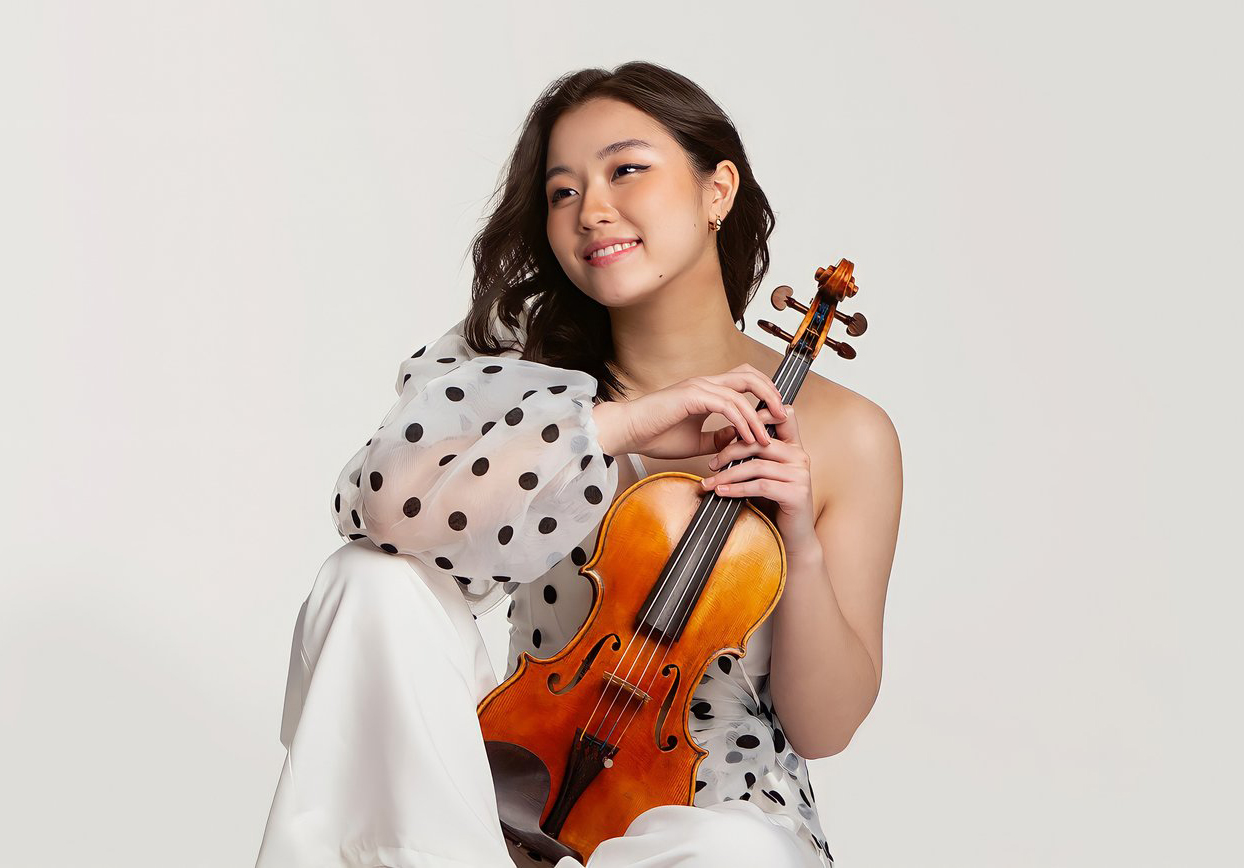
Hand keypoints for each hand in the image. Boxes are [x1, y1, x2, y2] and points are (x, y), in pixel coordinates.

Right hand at [608, 366, 788, 459]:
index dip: (763, 394)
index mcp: (706, 391)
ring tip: (767, 435)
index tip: (775, 416)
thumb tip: (738, 439)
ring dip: (758, 414)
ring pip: (741, 390)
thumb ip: (717, 438)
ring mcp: (699, 387)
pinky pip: (727, 404)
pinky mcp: (692, 395)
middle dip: (770, 392)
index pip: (743, 382)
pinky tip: (748, 437)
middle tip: (782, 415)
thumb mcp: (696, 441)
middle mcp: (705, 384)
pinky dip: (742, 420)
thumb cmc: (654, 435)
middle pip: (748, 375)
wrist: (627, 433)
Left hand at [698, 404, 818, 553]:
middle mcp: (800, 456)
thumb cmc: (774, 504)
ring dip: (728, 475)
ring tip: (710, 483)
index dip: (760, 413)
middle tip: (711, 464)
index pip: (784, 415)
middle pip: (760, 442)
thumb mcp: (762, 475)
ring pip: (756, 465)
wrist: (792, 537)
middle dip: (730, 451)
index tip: (731, 428)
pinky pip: (760, 486)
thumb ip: (753, 456)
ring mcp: (801, 474)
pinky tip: (722, 493)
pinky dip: (737, 489)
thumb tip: (722, 441)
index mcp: (793, 447)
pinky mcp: (797, 493)